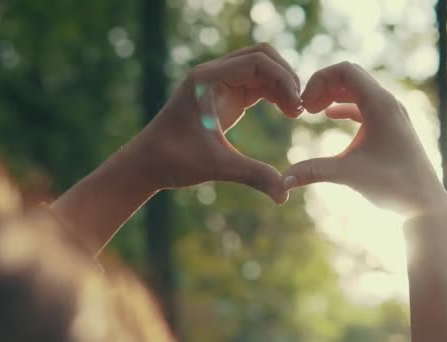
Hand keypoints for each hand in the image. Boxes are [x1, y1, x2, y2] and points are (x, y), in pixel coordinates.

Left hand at [135, 43, 301, 202]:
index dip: (282, 79)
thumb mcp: (217, 166)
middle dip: (285, 77)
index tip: (296, 107)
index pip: (256, 60)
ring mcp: (220, 84)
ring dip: (282, 85)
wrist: (148, 163)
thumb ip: (253, 175)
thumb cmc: (174, 161)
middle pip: (262, 56)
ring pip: (261, 69)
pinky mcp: (225, 96)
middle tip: (299, 107)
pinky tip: (287, 112)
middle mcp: (214, 75)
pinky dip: (274, 94)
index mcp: (207, 79)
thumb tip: (285, 196)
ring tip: (295, 112)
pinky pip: (257, 84)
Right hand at [283, 62, 446, 214]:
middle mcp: (388, 103)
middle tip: (303, 108)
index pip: (345, 70)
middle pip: (350, 76)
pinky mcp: (391, 127)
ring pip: (357, 89)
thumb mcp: (348, 174)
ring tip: (311, 110)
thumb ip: (313, 172)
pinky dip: (344, 106)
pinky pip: (364, 105)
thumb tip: (282, 181)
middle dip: (323, 86)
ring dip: (332, 95)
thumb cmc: (393, 185)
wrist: (425, 203)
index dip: (318, 81)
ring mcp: (392, 114)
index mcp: (380, 104)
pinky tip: (329, 116)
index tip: (303, 105)